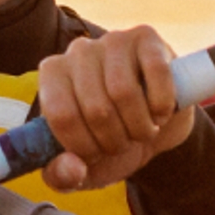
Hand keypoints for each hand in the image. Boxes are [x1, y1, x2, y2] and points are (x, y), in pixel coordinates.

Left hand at [38, 25, 195, 189]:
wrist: (155, 126)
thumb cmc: (112, 142)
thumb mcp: (83, 169)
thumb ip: (63, 177)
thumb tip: (72, 168)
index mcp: (52, 76)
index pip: (61, 115)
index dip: (84, 146)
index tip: (96, 155)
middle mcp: (78, 51)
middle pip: (95, 108)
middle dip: (115, 141)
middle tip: (123, 143)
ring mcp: (112, 40)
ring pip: (124, 92)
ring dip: (140, 126)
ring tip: (143, 130)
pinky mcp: (146, 37)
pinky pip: (156, 73)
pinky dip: (162, 105)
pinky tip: (161, 112)